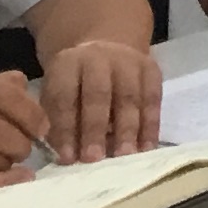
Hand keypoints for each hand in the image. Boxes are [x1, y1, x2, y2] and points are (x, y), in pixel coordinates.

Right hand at [0, 70, 45, 197]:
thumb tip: (27, 86)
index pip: (5, 96)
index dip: (32, 114)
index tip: (41, 128)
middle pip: (2, 132)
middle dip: (22, 144)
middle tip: (23, 149)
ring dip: (8, 164)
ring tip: (5, 162)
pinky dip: (2, 182)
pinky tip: (17, 179)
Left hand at [37, 38, 160, 162]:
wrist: (105, 49)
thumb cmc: (73, 85)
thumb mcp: (54, 96)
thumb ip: (58, 123)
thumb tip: (68, 155)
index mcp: (67, 64)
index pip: (64, 98)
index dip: (65, 129)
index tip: (67, 158)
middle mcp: (98, 58)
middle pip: (98, 95)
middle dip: (95, 129)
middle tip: (94, 158)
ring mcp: (128, 61)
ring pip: (129, 96)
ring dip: (127, 129)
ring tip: (125, 156)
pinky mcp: (151, 69)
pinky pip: (153, 99)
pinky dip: (150, 125)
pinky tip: (146, 147)